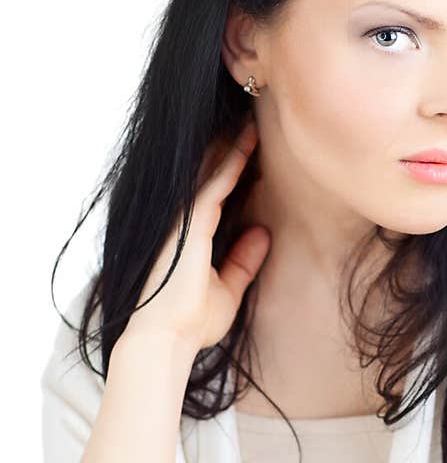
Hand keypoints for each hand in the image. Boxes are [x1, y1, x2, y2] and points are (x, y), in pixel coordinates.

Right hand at [123, 118, 270, 355]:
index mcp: (195, 237)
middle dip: (230, 150)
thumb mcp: (229, 290)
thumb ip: (244, 261)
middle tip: (251, 121)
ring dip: (232, 148)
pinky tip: (246, 145)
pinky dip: (230, 165)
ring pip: (210, 174)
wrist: (166, 341)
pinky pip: (212, 186)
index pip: (218, 194)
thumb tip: (263, 232)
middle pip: (210, 177)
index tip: (255, 150)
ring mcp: (184, 222)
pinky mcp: (187, 226)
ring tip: (252, 122)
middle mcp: (185, 224)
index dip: (236, 171)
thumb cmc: (192, 322)